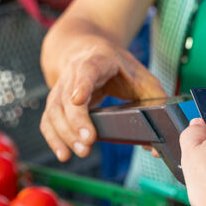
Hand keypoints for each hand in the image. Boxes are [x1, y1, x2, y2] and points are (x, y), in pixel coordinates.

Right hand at [41, 40, 165, 160]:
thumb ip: (157, 103)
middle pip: (67, 97)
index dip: (82, 84)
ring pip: (55, 111)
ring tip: (82, 151)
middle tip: (88, 142)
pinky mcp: (55, 102)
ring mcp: (61, 87)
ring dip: (65, 134)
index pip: (87, 70)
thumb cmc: (119, 68)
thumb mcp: (143, 78)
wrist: (88, 50)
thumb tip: (155, 145)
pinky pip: (48, 121)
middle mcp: (74, 72)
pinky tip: (64, 154)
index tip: (78, 99)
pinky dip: (53, 139)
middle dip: (76, 121)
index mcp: (98, 60)